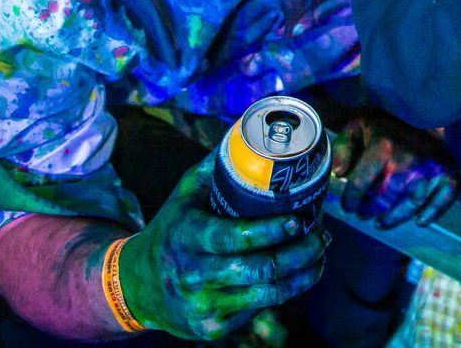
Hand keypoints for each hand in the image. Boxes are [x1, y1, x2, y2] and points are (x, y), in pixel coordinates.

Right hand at [116, 158, 328, 339]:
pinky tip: (299, 274)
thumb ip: (219, 165)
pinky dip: (286, 290)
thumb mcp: (186, 193)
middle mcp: (194, 275)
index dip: (273, 230)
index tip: (299, 219)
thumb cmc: (172, 229)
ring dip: (305, 273)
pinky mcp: (212, 328)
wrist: (137, 286)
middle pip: (262, 268)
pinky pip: (260, 308)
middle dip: (302, 252)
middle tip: (323, 234)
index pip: (235, 237)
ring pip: (269, 293)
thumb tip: (255, 132)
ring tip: (320, 252)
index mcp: (188, 237)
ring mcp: (204, 306)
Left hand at [331, 109, 456, 227]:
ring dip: (394, 218)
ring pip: (410, 204)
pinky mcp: (448, 171)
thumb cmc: (384, 123)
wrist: (420, 108)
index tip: (348, 206)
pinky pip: (444, 198)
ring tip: (382, 222)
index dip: (349, 200)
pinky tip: (420, 221)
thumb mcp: (356, 128)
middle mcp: (407, 160)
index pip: (359, 185)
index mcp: (382, 147)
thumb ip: (342, 149)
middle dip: (369, 211)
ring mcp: (430, 168)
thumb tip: (339, 174)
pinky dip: (433, 212)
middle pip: (383, 200)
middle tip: (364, 213)